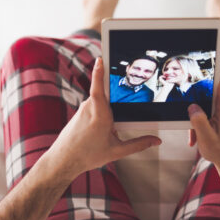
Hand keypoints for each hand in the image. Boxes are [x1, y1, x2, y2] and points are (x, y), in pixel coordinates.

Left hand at [46, 58, 159, 178]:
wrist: (63, 160)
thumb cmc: (87, 156)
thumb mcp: (117, 152)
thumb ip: (139, 145)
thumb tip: (156, 141)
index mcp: (100, 114)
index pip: (99, 87)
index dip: (99, 71)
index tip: (100, 59)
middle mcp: (89, 108)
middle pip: (105, 95)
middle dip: (114, 102)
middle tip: (116, 116)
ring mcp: (82, 109)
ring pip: (99, 103)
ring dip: (106, 112)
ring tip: (105, 133)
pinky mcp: (79, 113)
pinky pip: (93, 108)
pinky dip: (99, 116)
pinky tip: (98, 133)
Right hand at [187, 71, 219, 168]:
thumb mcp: (206, 138)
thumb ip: (198, 121)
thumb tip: (192, 107)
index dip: (212, 68)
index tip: (200, 66)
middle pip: (210, 85)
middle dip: (196, 97)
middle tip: (189, 114)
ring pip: (207, 97)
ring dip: (197, 111)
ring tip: (195, 132)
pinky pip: (209, 105)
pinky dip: (201, 116)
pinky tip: (197, 133)